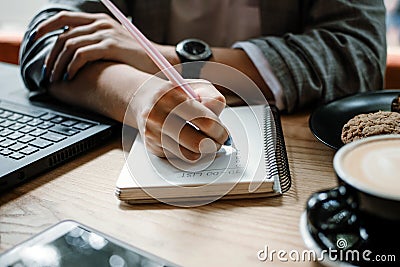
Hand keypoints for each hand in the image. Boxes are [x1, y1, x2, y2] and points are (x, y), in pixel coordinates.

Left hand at [34, 11, 155, 81]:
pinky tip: (70, 76)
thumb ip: (97, 42)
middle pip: (63, 33)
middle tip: (47, 70)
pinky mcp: (111, 46)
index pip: (64, 18)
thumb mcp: (115, 44)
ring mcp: (106, 34)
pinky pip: (82, 54)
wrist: (160, 61)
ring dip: (58, 63)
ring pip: (69, 45)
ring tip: (56, 78)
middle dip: (50, 53)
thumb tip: (75, 53)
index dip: (46, 28)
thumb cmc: (137, 57)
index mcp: (99, 20)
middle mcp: (100, 23)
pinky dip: (71, 66)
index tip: (35, 40)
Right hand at [130, 78, 227, 161]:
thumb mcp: (196, 87)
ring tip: (205, 142)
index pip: (204, 121)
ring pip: (188, 154)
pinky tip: (187, 141)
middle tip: (218, 142)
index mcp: (170, 96)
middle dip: (213, 145)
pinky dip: (187, 152)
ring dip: (201, 152)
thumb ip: (212, 99)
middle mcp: (157, 115)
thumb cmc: (175, 94)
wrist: (144, 99)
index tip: (223, 133)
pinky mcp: (151, 146)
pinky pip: (178, 157)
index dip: (219, 131)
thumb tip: (217, 124)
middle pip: (196, 143)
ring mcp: (152, 132)